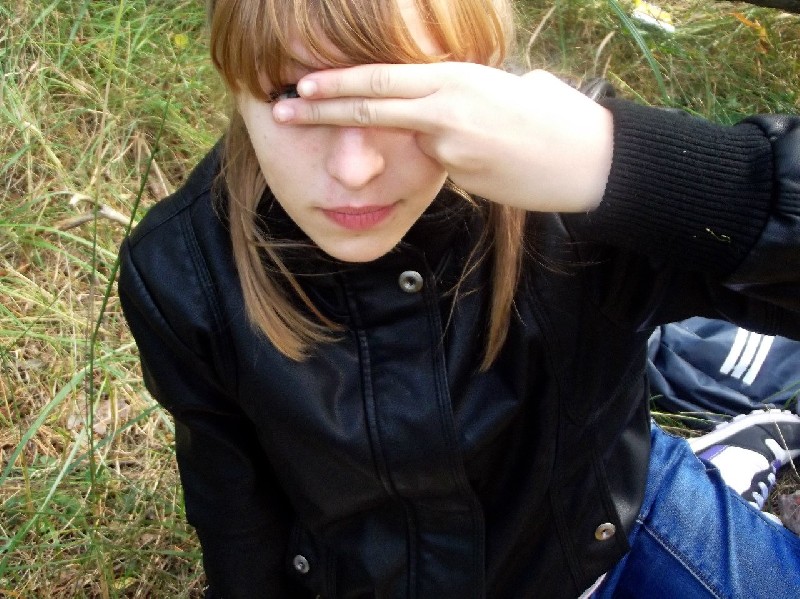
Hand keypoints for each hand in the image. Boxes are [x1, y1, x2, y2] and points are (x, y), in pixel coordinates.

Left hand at [272, 63, 613, 212]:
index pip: (383, 77)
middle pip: (371, 103)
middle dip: (321, 107)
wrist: (591, 160)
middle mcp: (447, 104)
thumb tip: (445, 97)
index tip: (303, 84)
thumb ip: (467, 91)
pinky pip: (440, 167)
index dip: (339, 81)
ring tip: (382, 147)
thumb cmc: (559, 118)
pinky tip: (489, 163)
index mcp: (457, 76)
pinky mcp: (462, 175)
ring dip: (388, 146)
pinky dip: (447, 163)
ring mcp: (451, 142)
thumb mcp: (509, 87)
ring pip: (407, 141)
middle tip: (282, 107)